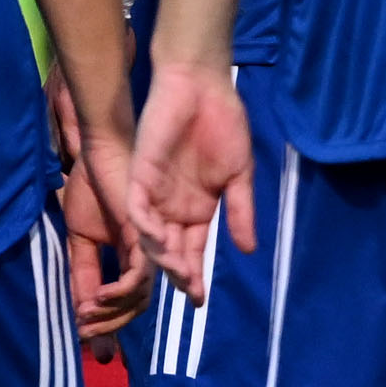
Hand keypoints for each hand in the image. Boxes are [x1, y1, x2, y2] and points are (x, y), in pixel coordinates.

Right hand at [57, 141, 153, 352]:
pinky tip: (100, 297)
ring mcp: (148, 249)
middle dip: (110, 325)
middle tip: (86, 334)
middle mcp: (147, 258)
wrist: (96, 156)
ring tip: (87, 315)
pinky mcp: (145, 236)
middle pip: (136, 306)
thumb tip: (81, 311)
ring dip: (113, 311)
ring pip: (140, 294)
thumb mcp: (80, 241)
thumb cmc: (90, 192)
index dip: (108, 323)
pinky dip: (121, 290)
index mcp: (134, 260)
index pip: (129, 302)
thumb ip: (84, 274)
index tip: (86, 338)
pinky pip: (139, 272)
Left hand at [129, 63, 255, 290]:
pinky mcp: (140, 174)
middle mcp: (171, 207)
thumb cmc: (223, 125)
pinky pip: (137, 209)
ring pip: (151, 237)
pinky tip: (159, 241)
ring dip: (163, 257)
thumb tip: (248, 250)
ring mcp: (154, 192)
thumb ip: (240, 211)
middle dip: (179, 274)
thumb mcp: (238, 174)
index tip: (199, 300)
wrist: (203, 86)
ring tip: (178, 273)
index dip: (194, 276)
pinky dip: (145, 227)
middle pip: (170, 251)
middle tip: (188, 291)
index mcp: (196, 210)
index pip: (192, 251)